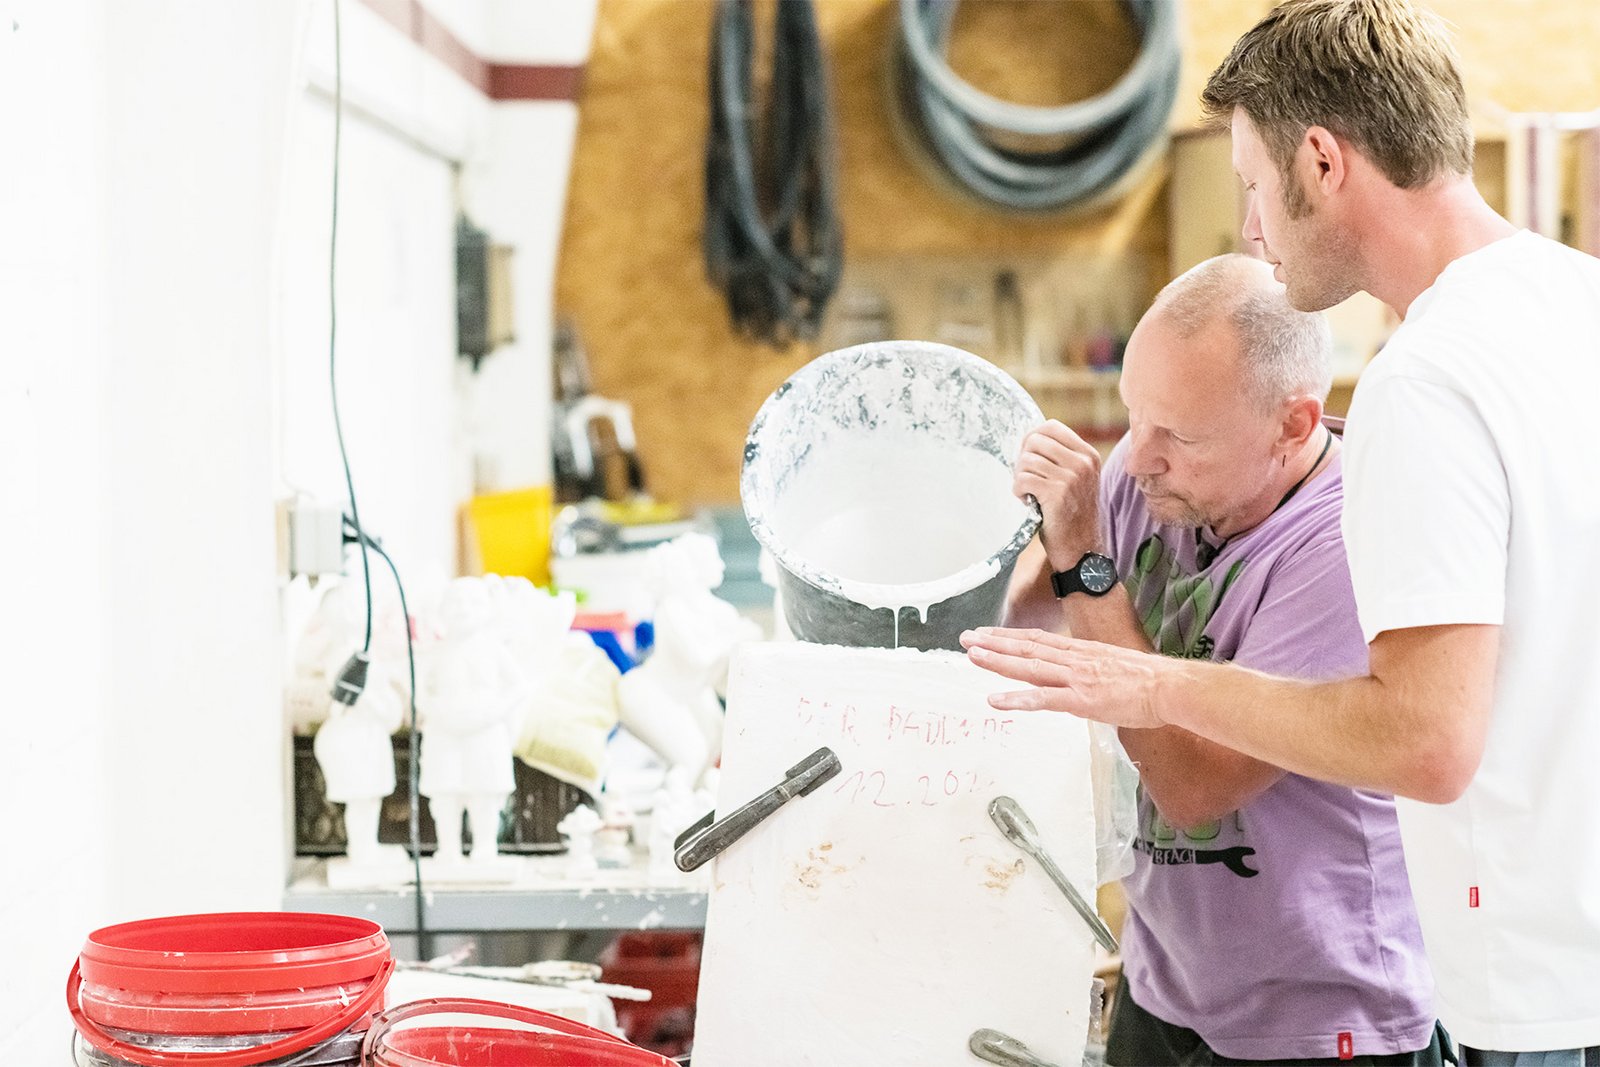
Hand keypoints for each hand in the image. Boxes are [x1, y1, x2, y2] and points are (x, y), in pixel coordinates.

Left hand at [960, 626, 1174, 728]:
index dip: (1010, 637)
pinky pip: (1043, 699)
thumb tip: (1084, 677)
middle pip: (1027, 648)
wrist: (1170, 687)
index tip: (988, 633)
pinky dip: (1017, 699)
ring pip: (1029, 668)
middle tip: (966, 639)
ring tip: (972, 657)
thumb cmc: (1150, 682)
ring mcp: (1076, 679)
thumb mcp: (1115, 667)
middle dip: (994, 643)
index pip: (1038, 640)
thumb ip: (1093, 670)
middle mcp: (1074, 660)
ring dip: (998, 662)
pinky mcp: (1081, 701)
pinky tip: (995, 700)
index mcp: (1082, 652)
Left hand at [1014, 420, 1102, 570]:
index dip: (1032, 439)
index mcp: (1088, 454)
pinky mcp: (1057, 493)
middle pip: (1035, 440)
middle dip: (1023, 458)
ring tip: (1028, 492)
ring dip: (1020, 477)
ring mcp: (1071, 477)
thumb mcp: (1076, 478)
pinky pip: (1023, 479)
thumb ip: (1060, 457)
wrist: (1081, 548)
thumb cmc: (1071, 512)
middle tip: (1026, 478)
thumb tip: (1028, 438)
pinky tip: (1027, 501)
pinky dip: (1018, 491)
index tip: (1029, 458)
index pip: (1051, 427)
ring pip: (1026, 460)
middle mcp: (1082, 462)